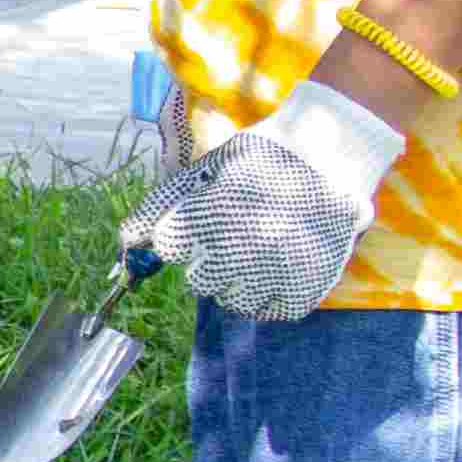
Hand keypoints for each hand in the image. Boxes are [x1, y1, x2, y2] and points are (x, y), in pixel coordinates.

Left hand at [117, 80, 403, 322]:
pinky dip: (270, 292)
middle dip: (209, 260)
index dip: (180, 236)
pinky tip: (279, 263)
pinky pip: (270, 308)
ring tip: (259, 249)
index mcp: (215, 213)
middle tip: (235, 234)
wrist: (334, 153)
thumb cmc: (263, 158)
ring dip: (239, 280)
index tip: (198, 224)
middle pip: (199, 280)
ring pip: (233, 300)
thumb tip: (127, 239)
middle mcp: (244, 247)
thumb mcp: (208, 169)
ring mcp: (278, 270)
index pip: (169, 246)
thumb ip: (163, 205)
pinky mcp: (306, 287)